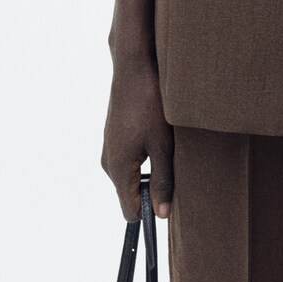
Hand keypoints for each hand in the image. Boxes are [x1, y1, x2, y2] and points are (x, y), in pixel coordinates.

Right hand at [101, 54, 174, 219]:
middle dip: (152, 193)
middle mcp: (109, 163)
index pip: (129, 212)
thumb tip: (162, 214)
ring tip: (166, 151)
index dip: (150, 214)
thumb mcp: (164, 147)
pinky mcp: (113, 139)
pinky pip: (130, 163)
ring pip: (132, 179)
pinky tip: (157, 140)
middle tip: (173, 170)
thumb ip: (163, 182)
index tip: (168, 206)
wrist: (133, 68)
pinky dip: (145, 160)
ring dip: (151, 174)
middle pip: (131, 196)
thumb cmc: (149, 105)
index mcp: (119, 169)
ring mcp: (109, 150)